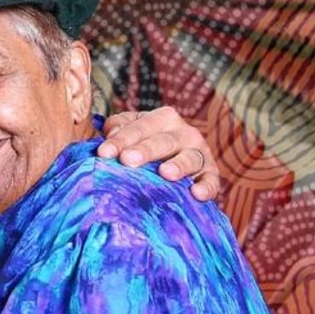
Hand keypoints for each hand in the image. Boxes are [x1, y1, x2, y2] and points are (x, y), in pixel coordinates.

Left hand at [98, 107, 219, 200]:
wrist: (173, 163)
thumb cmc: (143, 145)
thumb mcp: (130, 130)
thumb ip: (118, 127)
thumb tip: (111, 134)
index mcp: (163, 119)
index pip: (141, 127)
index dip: (121, 139)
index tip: (103, 153)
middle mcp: (184, 133)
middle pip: (164, 141)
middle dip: (145, 150)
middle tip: (128, 160)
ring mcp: (199, 154)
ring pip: (190, 158)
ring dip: (178, 166)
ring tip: (165, 173)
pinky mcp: (210, 175)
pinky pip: (211, 181)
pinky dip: (206, 187)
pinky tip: (196, 194)